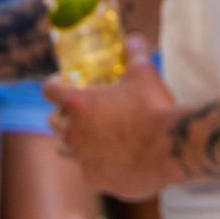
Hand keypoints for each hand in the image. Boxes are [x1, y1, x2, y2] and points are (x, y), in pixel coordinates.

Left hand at [44, 37, 180, 199]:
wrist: (170, 148)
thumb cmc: (152, 108)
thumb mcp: (144, 74)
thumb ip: (134, 55)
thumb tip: (134, 39)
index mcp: (78, 104)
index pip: (50, 90)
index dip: (54, 85)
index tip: (62, 83)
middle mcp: (73, 132)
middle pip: (53, 121)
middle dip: (63, 115)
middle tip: (78, 112)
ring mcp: (82, 159)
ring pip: (64, 150)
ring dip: (73, 142)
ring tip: (90, 138)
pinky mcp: (96, 179)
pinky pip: (88, 171)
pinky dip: (96, 164)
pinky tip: (112, 161)